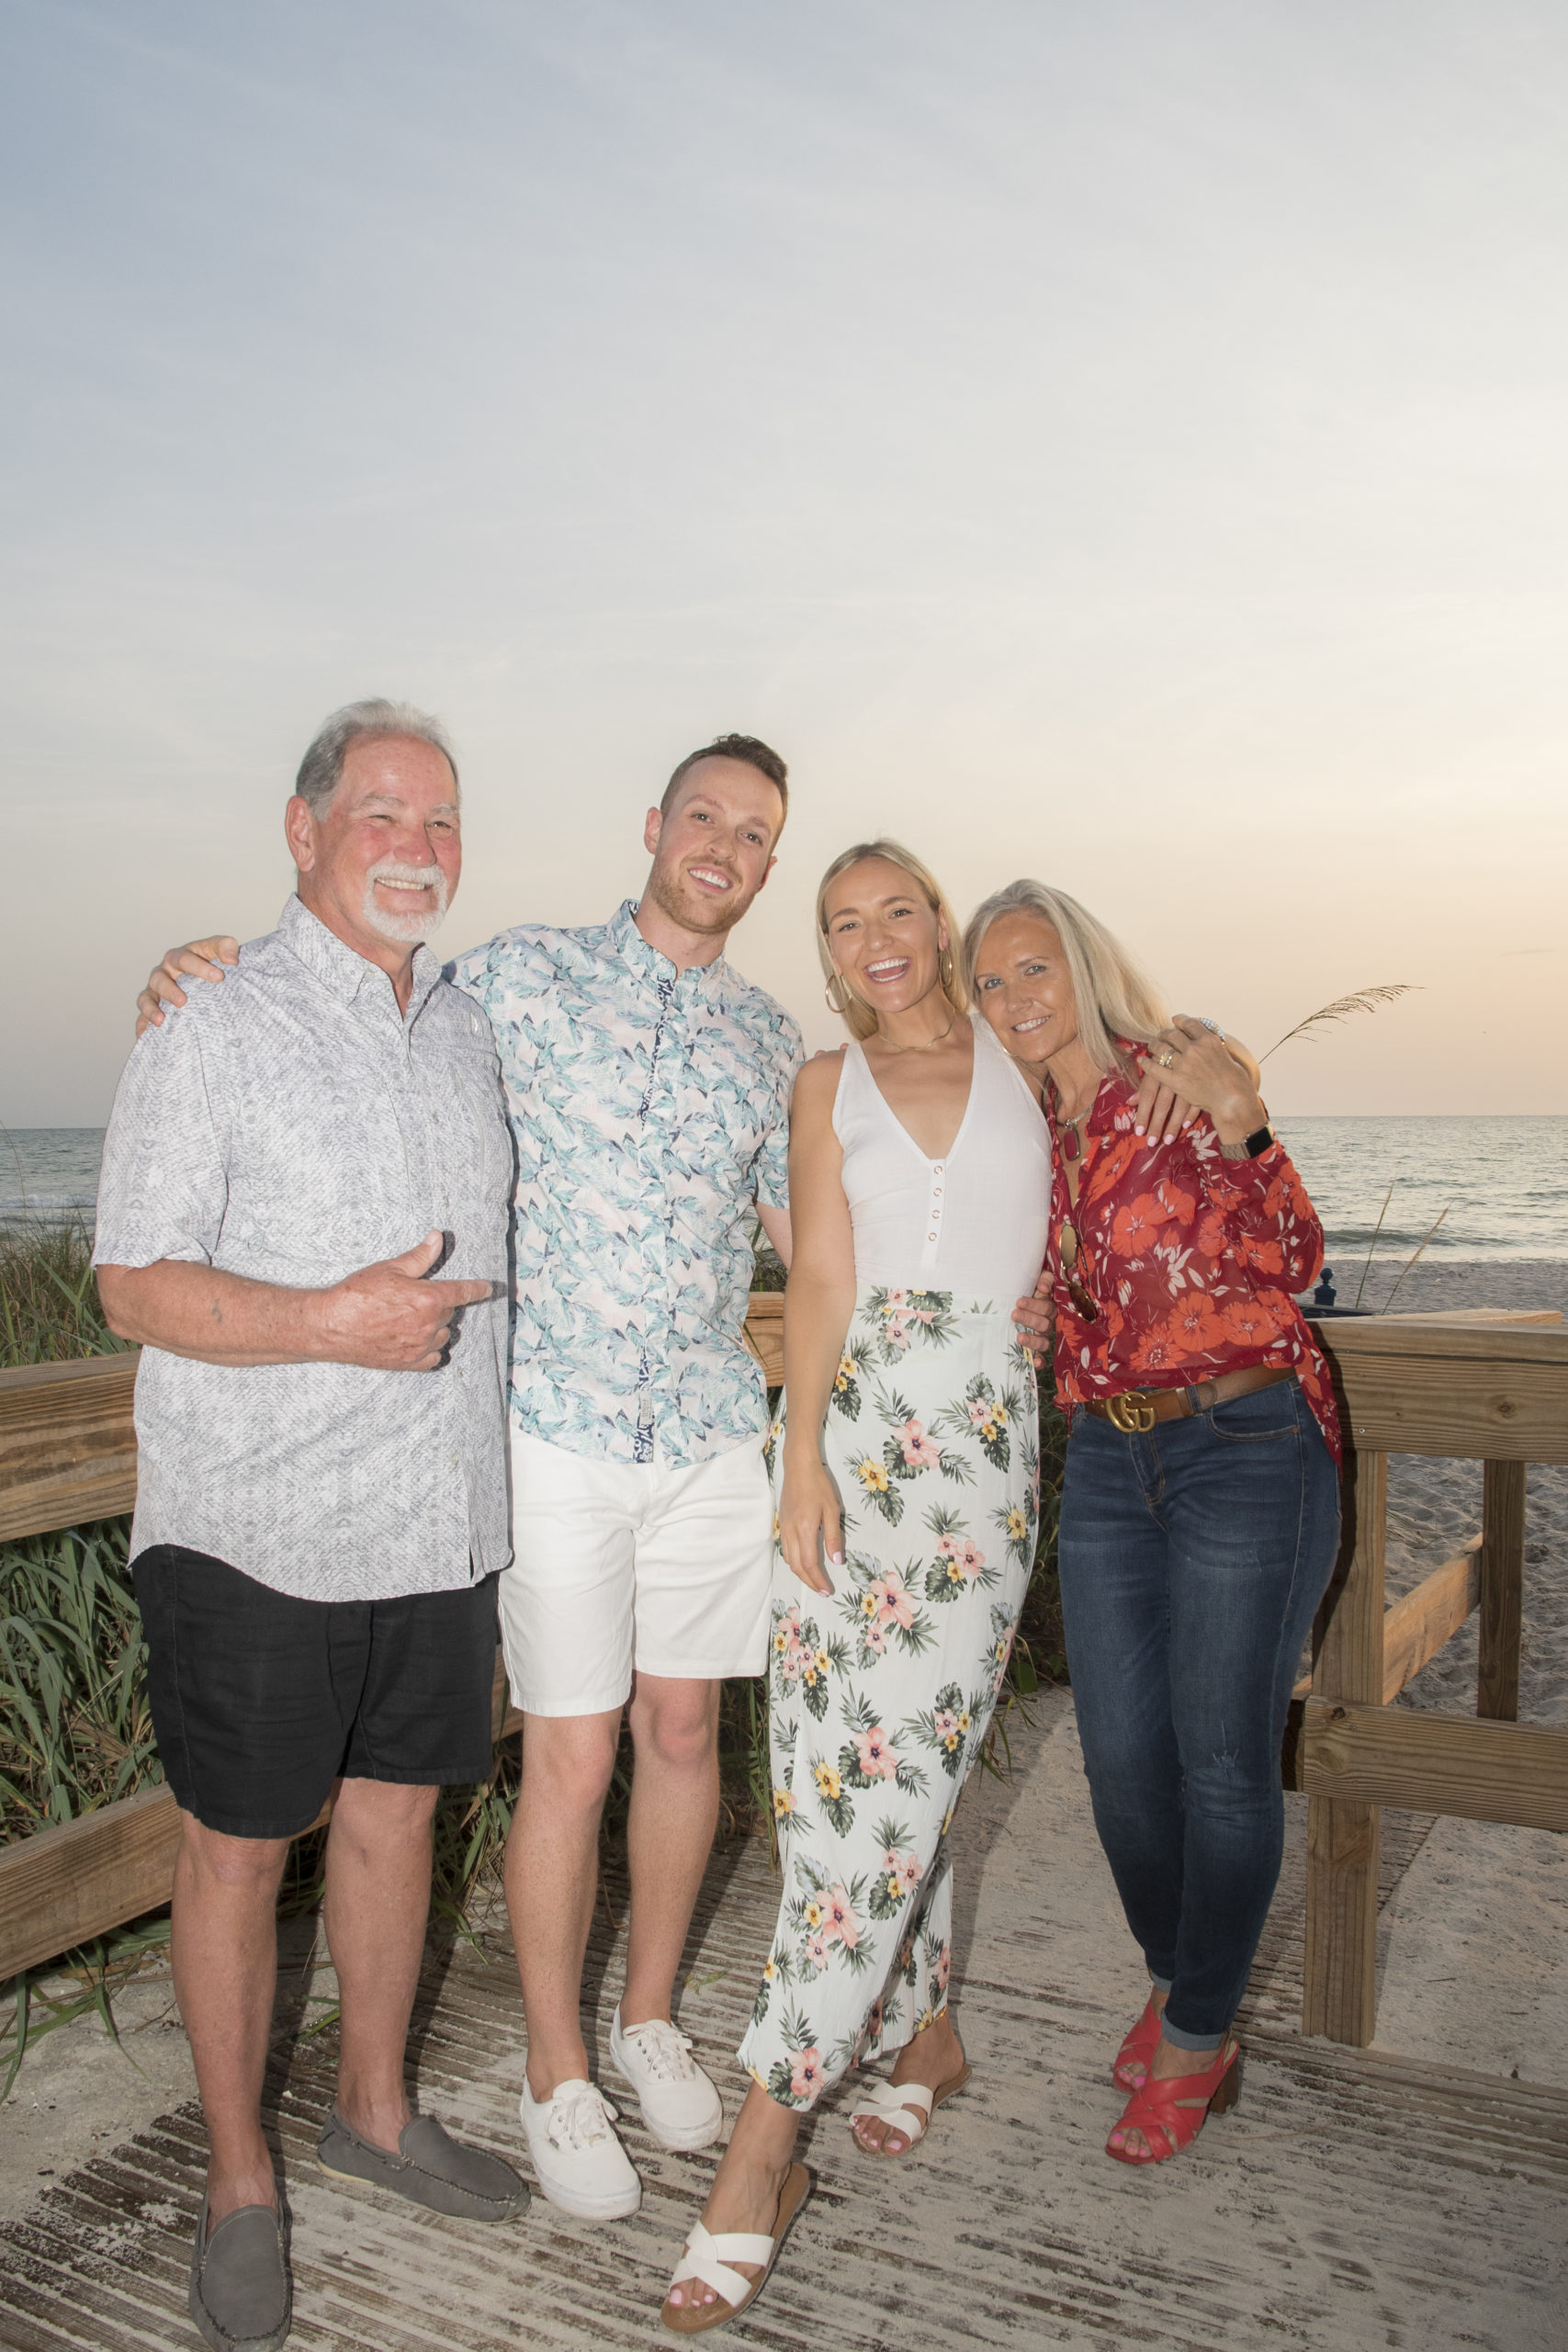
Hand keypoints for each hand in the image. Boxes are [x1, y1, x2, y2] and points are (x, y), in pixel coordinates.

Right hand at [136, 936, 239, 1036]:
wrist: (213, 983)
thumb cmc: (214, 966)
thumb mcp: (222, 951)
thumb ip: (226, 947)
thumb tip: (232, 960)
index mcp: (181, 957)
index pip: (185, 959)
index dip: (199, 967)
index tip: (219, 977)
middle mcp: (165, 972)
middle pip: (160, 979)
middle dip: (170, 990)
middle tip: (183, 1001)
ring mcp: (156, 991)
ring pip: (146, 998)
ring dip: (152, 1008)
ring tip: (161, 1020)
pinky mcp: (153, 1009)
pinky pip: (142, 1018)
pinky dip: (143, 1025)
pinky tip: (147, 1034)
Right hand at [314, 1231, 496, 1371]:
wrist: (332, 1325)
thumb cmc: (358, 1294)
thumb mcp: (391, 1268)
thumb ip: (420, 1256)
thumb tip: (437, 1239)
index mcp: (430, 1299)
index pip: (464, 1292)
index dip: (478, 1288)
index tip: (488, 1288)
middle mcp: (430, 1325)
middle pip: (450, 1312)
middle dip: (442, 1303)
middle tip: (419, 1297)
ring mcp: (420, 1346)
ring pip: (444, 1335)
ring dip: (438, 1326)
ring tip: (416, 1318)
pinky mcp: (408, 1362)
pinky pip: (433, 1357)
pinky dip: (431, 1349)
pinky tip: (419, 1340)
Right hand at [777, 1453, 841, 1594]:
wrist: (798, 1467)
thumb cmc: (818, 1485)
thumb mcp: (832, 1510)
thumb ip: (833, 1537)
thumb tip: (836, 1562)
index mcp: (804, 1529)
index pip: (809, 1564)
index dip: (818, 1580)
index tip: (828, 1590)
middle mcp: (790, 1532)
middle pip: (796, 1566)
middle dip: (809, 1582)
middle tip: (823, 1590)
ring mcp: (783, 1528)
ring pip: (788, 1559)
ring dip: (800, 1573)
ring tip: (814, 1580)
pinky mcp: (781, 1524)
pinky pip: (785, 1549)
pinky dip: (794, 1561)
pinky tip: (803, 1562)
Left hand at [1011, 1265, 1054, 1367]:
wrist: (1012, 1300)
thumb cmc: (1024, 1289)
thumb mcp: (1033, 1279)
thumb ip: (1043, 1278)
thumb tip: (1044, 1287)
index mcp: (1047, 1307)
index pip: (1046, 1307)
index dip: (1035, 1305)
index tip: (1018, 1301)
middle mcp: (1046, 1323)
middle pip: (1044, 1324)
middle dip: (1029, 1319)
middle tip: (1014, 1314)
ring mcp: (1041, 1337)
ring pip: (1043, 1342)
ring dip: (1032, 1340)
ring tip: (1019, 1337)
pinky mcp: (1034, 1349)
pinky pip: (1041, 1357)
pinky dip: (1039, 1361)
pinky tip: (1034, 1363)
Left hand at [1138, 1020, 1266, 1145]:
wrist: (1232, 1098)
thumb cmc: (1232, 1078)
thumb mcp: (1223, 1052)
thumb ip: (1209, 1043)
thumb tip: (1200, 1035)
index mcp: (1208, 1039)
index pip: (1188, 1022)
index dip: (1179, 1020)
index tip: (1175, 1020)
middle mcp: (1195, 1049)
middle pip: (1172, 1034)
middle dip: (1165, 1033)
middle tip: (1162, 1035)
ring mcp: (1184, 1064)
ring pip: (1161, 1048)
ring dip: (1154, 1045)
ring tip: (1152, 1046)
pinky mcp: (1176, 1080)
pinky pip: (1155, 1068)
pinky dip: (1146, 1063)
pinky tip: (1142, 1060)